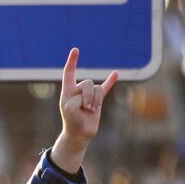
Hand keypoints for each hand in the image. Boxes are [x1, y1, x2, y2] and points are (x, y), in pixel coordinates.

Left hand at [51, 48, 117, 170]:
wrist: (79, 133)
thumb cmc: (71, 120)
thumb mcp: (69, 108)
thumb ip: (80, 96)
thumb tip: (93, 96)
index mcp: (68, 89)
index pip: (69, 72)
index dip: (72, 61)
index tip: (75, 50)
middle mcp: (78, 89)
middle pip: (87, 83)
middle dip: (87, 96)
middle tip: (84, 108)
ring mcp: (89, 94)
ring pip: (97, 89)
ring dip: (95, 100)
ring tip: (90, 110)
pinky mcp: (98, 100)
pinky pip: (106, 88)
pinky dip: (111, 81)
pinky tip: (116, 73)